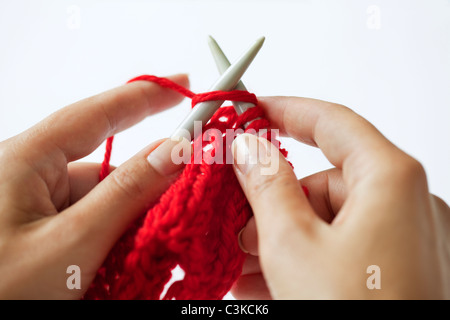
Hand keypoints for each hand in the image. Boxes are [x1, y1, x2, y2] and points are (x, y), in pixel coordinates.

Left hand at [0, 74, 189, 298]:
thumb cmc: (2, 292)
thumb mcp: (72, 243)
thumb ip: (127, 193)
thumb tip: (174, 152)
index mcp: (26, 162)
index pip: (95, 114)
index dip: (143, 96)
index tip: (181, 85)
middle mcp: (31, 179)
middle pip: (106, 168)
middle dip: (146, 187)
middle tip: (185, 202)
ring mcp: (38, 210)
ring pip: (103, 202)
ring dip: (131, 223)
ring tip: (142, 255)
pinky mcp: (45, 235)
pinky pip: (92, 224)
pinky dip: (115, 239)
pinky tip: (125, 261)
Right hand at [231, 97, 449, 298]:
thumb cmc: (352, 314)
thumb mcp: (291, 244)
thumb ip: (265, 184)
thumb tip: (247, 147)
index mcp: (390, 180)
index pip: (331, 122)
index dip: (286, 110)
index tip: (252, 109)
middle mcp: (404, 204)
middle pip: (323, 180)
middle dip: (272, 201)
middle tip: (231, 221)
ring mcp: (403, 239)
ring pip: (326, 219)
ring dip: (279, 237)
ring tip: (240, 263)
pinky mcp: (394, 268)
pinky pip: (338, 247)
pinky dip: (301, 257)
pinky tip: (264, 282)